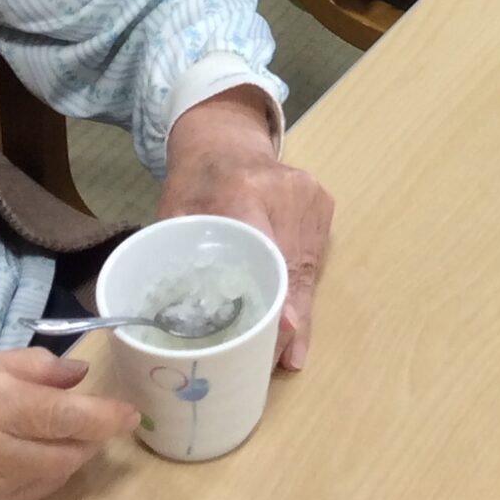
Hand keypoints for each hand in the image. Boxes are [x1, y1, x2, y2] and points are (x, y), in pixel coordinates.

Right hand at [0, 349, 135, 499]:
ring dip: (70, 458)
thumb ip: (30, 367)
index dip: (105, 418)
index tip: (130, 414)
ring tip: (64, 435)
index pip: (66, 419)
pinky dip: (44, 476)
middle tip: (94, 419)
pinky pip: (28, 497)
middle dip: (91, 438)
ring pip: (52, 480)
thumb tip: (79, 376)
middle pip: (67, 455)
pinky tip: (35, 457)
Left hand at [162, 91, 334, 370]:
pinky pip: (316, 258)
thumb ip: (181, 259)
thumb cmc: (193, 181)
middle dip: (285, 323)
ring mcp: (311, 195)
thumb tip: (177, 326)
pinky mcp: (324, 202)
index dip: (273, 301)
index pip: (265, 252)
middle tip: (273, 363)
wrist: (226, 136)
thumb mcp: (175, 215)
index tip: (274, 342)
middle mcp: (287, 190)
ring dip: (297, 313)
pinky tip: (291, 318)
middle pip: (292, 269)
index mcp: (242, 190)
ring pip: (310, 269)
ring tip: (284, 354)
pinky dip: (302, 289)